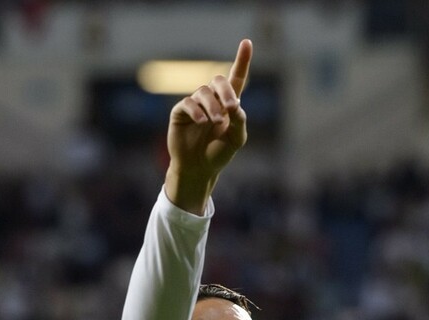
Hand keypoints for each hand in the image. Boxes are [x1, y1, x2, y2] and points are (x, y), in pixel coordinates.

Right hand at [165, 39, 252, 213]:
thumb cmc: (218, 153)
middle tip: (231, 108)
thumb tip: (235, 105)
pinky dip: (197, 111)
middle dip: (227, 91)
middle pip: (219, 80)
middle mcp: (212, 100)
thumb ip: (239, 122)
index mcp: (229, 105)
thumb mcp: (236, 139)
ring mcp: (195, 104)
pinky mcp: (180, 111)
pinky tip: (202, 121)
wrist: (199, 168)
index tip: (247, 42)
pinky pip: (189, 103)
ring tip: (216, 122)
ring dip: (213, 106)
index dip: (242, 60)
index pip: (237, 78)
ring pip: (204, 92)